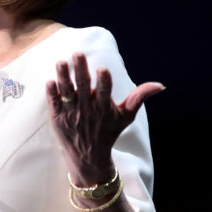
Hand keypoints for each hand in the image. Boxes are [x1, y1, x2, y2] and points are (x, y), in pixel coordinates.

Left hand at [46, 53, 163, 185]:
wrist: (88, 157)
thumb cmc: (108, 132)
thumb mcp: (125, 116)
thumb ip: (139, 97)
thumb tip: (160, 85)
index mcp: (104, 108)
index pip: (104, 92)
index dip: (103, 81)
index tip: (102, 69)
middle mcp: (87, 110)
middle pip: (83, 87)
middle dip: (80, 70)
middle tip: (77, 53)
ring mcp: (71, 114)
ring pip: (66, 92)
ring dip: (63, 77)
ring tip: (61, 62)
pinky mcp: (57, 118)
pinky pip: (54, 103)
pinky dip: (52, 93)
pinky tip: (50, 80)